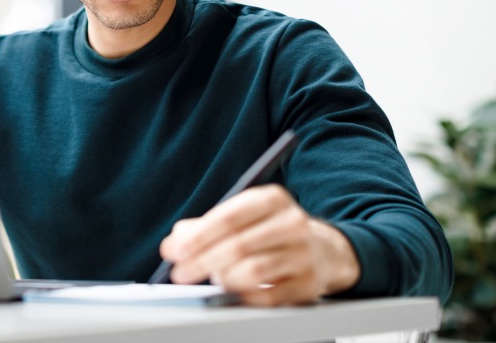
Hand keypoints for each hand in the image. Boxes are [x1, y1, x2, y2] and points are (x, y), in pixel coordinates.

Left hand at [158, 184, 359, 305]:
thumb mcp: (241, 217)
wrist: (323, 250)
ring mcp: (303, 254)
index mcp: (272, 199)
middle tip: (180, 274)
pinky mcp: (309, 283)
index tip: (175, 252)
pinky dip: (244, 296)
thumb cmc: (269, 231)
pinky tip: (235, 291)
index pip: (229, 217)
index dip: (199, 236)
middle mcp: (292, 223)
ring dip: (224, 278)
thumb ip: (202, 227)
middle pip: (238, 245)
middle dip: (202, 262)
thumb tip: (172, 245)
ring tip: (214, 278)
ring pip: (253, 272)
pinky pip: (267, 296)